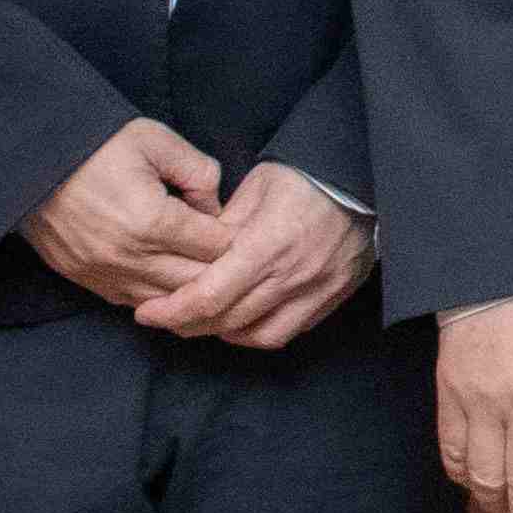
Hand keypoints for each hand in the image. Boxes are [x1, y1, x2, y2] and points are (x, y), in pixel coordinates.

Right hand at [23, 116, 233, 316]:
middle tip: (220, 247)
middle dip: (217, 266)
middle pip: (197, 282)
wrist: (30, 158)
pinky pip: (133, 302)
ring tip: (195, 263)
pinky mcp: (85, 279)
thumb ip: (198, 171)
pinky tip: (162, 274)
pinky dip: (154, 293)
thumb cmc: (95, 144)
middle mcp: (128, 256)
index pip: (217, 247)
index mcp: (151, 220)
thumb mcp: (155, 140)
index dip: (231, 234)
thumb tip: (216, 206)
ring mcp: (104, 273)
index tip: (229, 221)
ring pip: (167, 301)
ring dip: (186, 286)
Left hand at [131, 161, 369, 349]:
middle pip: (226, 320)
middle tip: (164, 317)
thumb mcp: (256, 187)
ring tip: (202, 320)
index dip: (171, 311)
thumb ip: (222, 226)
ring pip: (256, 335)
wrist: (364, 179)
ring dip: (222, 333)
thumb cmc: (306, 177)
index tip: (147, 313)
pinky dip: (257, 333)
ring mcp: (315, 291)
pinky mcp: (331, 297)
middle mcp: (292, 275)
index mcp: (268, 244)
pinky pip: (287, 332)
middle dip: (187, 324)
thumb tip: (192, 252)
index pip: (208, 296)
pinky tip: (241, 321)